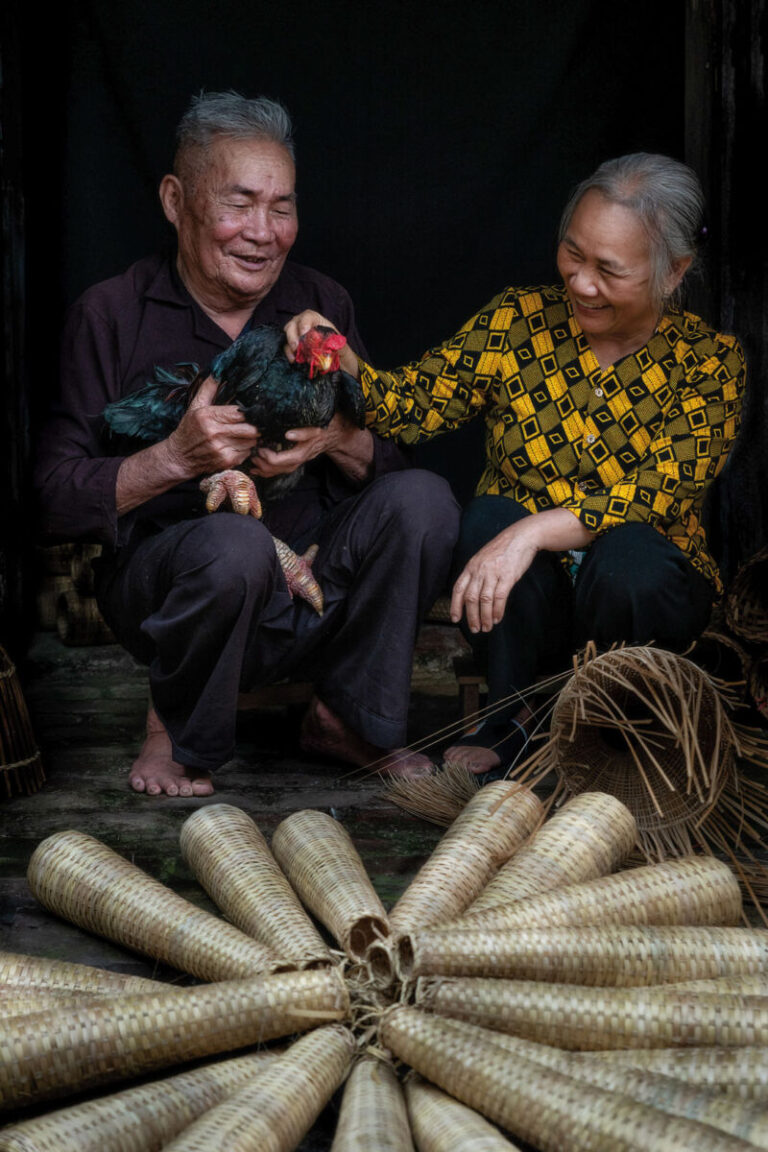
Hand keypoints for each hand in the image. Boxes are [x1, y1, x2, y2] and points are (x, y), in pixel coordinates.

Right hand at [166, 376, 259, 477]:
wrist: (179, 457)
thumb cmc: (189, 429)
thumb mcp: (195, 407)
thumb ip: (208, 389)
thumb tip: (217, 372)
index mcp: (208, 416)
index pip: (240, 412)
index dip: (251, 412)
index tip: (254, 411)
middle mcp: (215, 433)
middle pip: (251, 429)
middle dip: (256, 426)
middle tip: (255, 423)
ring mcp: (221, 449)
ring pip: (251, 441)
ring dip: (252, 438)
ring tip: (245, 433)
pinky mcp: (226, 461)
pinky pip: (247, 453)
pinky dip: (247, 449)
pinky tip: (238, 445)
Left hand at [249, 421, 342, 477]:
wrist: (334, 434)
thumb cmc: (325, 427)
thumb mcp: (316, 427)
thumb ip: (303, 432)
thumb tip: (288, 435)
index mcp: (300, 453)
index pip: (278, 460)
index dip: (266, 455)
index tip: (260, 446)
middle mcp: (297, 460)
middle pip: (275, 469)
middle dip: (261, 463)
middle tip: (252, 453)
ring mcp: (296, 462)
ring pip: (277, 472)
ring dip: (263, 469)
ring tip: (252, 464)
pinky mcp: (294, 461)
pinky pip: (280, 470)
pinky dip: (268, 471)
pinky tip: (259, 469)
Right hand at [283, 312, 359, 375]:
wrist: (344, 369)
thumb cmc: (344, 356)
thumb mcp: (344, 349)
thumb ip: (337, 344)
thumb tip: (329, 343)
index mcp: (320, 323)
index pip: (308, 316)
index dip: (304, 322)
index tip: (304, 332)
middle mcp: (308, 328)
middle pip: (294, 324)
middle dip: (292, 334)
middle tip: (296, 346)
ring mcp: (301, 339)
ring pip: (288, 335)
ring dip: (289, 344)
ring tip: (294, 356)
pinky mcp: (297, 350)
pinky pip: (288, 348)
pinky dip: (288, 353)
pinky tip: (293, 360)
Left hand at [450, 507, 594, 632]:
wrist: (521, 536)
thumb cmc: (503, 548)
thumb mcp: (483, 558)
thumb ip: (477, 573)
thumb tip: (472, 592)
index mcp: (471, 566)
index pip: (458, 588)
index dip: (455, 605)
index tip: (455, 618)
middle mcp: (479, 570)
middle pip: (470, 598)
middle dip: (471, 616)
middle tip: (474, 629)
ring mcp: (493, 573)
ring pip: (484, 600)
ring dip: (484, 617)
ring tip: (486, 627)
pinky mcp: (507, 576)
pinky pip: (499, 597)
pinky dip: (497, 611)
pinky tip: (497, 618)